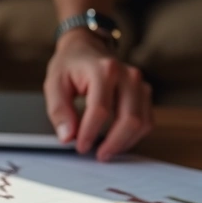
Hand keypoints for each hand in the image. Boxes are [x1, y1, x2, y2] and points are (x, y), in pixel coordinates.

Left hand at [44, 29, 152, 160]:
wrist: (86, 47)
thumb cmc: (69, 65)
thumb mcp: (54, 84)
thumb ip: (59, 110)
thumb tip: (67, 136)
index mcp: (104, 70)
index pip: (100, 110)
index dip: (90, 133)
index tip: (80, 146)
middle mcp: (127, 75)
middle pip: (129, 119)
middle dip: (113, 143)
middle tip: (97, 155)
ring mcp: (139, 83)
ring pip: (142, 123)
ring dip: (125, 142)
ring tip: (106, 151)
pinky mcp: (144, 92)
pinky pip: (147, 121)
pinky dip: (134, 136)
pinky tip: (117, 141)